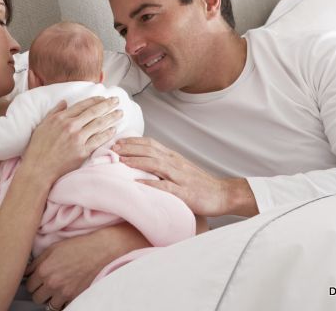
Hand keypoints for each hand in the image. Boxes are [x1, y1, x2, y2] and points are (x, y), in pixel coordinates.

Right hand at [21, 96, 121, 185]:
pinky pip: (99, 140)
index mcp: (61, 118)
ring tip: (120, 113)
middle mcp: (70, 126)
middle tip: (117, 100)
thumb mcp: (42, 125)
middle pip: (94, 112)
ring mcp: (77, 139)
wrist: (39, 168)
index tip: (103, 98)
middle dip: (108, 105)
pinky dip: (108, 134)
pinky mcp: (82, 152)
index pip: (82, 105)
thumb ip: (54, 112)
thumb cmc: (38, 148)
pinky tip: (114, 129)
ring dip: (111, 117)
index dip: (95, 100)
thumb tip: (64, 102)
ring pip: (99, 124)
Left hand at [24, 234, 110, 308]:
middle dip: (40, 291)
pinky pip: (63, 306)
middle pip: (36, 298)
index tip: (37, 279)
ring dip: (50, 298)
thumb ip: (38, 261)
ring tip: (56, 289)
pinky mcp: (75, 297)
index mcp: (44, 270)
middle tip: (45, 285)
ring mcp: (64, 292)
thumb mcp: (53, 248)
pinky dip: (62, 302)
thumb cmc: (78, 246)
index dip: (33, 281)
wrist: (99, 250)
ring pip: (48, 305)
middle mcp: (52, 283)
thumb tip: (28, 271)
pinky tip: (65, 292)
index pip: (28, 285)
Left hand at [112, 137, 257, 216]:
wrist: (223, 194)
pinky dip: (150, 185)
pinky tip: (137, 185)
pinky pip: (165, 187)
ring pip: (155, 164)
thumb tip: (144, 163)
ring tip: (120, 160)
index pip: (151, 144)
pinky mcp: (184, 192)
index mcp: (173, 158)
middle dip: (130, 148)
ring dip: (137, 161)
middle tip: (112, 148)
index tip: (117, 141)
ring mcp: (180, 177)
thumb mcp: (180, 170)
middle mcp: (175, 163)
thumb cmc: (199, 184)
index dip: (133, 141)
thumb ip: (164, 165)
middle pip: (150, 150)